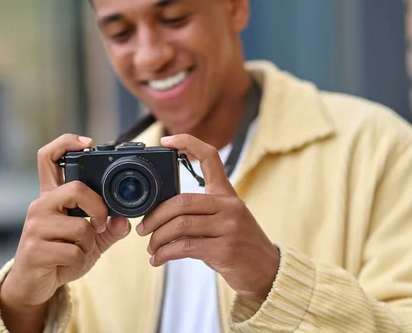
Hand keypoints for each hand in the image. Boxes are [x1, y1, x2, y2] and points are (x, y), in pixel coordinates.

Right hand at [0, 134, 129, 331]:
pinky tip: (68, 264)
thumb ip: (109, 229)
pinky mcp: (34, 249)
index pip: (49, 158)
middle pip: (75, 189)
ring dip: (89, 245)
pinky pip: (73, 251)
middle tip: (101, 225)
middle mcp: (40, 206)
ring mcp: (35, 227)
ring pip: (80, 226)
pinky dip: (80, 261)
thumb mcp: (90, 240)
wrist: (33, 285)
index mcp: (52, 197)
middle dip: (98, 208)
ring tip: (79, 252)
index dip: (66, 143)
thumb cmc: (60, 255)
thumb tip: (124, 221)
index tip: (87, 142)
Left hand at [136, 134, 279, 300]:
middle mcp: (230, 206)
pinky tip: (159, 259)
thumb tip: (161, 212)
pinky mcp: (225, 249)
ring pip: (180, 225)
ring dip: (158, 238)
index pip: (210, 157)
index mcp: (227, 194)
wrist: (267, 270)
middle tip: (143, 229)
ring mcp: (229, 226)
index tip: (166, 141)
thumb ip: (200, 211)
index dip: (188, 143)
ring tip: (152, 248)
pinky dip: (165, 254)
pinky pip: (185, 247)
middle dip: (155, 216)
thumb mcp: (226, 219)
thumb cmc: (240, 244)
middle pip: (182, 200)